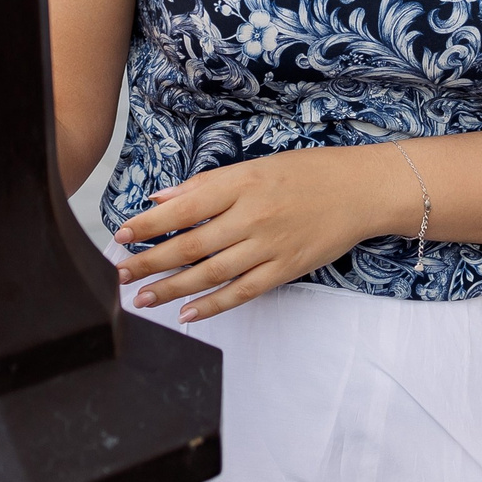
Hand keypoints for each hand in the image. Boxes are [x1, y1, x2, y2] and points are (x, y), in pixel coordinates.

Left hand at [114, 146, 414, 322]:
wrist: (360, 191)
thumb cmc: (305, 173)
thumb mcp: (253, 167)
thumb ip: (206, 186)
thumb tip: (160, 200)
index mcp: (240, 184)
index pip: (183, 208)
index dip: (148, 225)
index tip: (120, 235)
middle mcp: (252, 216)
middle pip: (190, 246)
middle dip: (150, 262)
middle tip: (121, 273)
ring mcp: (269, 247)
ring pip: (210, 274)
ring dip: (171, 288)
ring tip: (142, 298)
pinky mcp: (285, 270)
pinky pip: (241, 292)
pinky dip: (212, 306)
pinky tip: (186, 314)